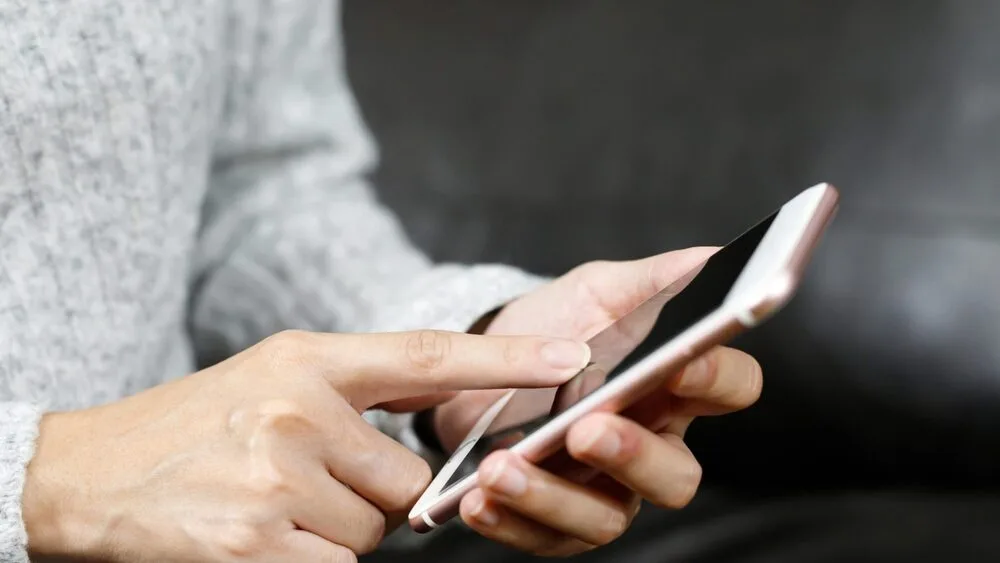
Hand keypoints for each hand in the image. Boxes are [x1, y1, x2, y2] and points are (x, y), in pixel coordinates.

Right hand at [22, 329, 588, 561]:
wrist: (87, 472)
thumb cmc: (195, 425)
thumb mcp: (276, 377)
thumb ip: (358, 394)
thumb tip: (437, 426)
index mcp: (309, 359)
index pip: (426, 353)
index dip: (506, 356)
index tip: (573, 356)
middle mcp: (297, 409)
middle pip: (406, 483)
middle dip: (375, 497)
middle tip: (307, 483)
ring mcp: (275, 477)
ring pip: (373, 533)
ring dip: (337, 533)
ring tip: (274, 507)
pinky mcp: (253, 543)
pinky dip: (313, 562)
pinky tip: (263, 537)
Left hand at [434, 248, 762, 555]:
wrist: (481, 362)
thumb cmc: (553, 326)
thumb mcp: (596, 292)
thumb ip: (653, 279)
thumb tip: (712, 257)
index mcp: (673, 386)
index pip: (730, 387)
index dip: (716, 380)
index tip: (679, 364)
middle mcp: (649, 446)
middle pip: (677, 476)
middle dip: (634, 458)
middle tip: (585, 430)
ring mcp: (605, 490)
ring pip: (608, 519)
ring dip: (553, 498)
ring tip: (501, 468)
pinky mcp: (554, 520)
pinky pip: (544, 537)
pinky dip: (508, 522)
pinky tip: (475, 499)